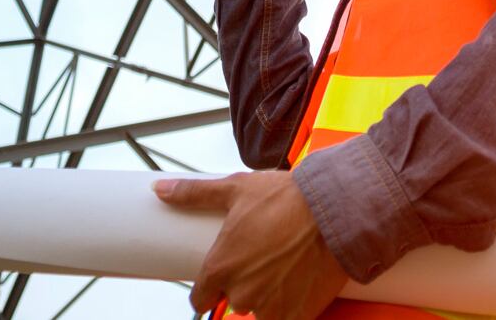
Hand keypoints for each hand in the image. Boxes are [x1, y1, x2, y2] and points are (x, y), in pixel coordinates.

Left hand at [155, 171, 347, 318]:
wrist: (335, 209)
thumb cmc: (286, 198)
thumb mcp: (235, 189)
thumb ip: (194, 194)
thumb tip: (160, 189)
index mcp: (221, 268)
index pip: (200, 298)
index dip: (209, 288)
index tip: (220, 279)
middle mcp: (243, 293)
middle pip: (234, 300)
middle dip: (245, 284)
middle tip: (263, 260)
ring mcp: (271, 308)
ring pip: (262, 310)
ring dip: (270, 296)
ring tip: (285, 268)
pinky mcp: (299, 315)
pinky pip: (288, 318)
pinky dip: (293, 305)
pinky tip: (299, 282)